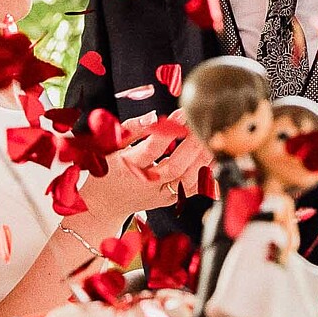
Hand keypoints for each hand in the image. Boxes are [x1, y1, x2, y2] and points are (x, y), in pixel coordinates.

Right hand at [82, 114, 212, 222]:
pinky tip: (213, 158)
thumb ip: (133, 129)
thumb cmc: (107, 168)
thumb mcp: (110, 144)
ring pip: (187, 180)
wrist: (103, 203)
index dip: (169, 132)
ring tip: (211, 138)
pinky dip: (206, 174)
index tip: (181, 113)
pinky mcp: (168, 199)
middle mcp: (145, 183)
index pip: (152, 149)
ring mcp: (158, 194)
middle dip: (192, 145)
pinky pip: (191, 189)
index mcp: (128, 166)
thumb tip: (154, 116)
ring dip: (203, 159)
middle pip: (174, 166)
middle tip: (202, 124)